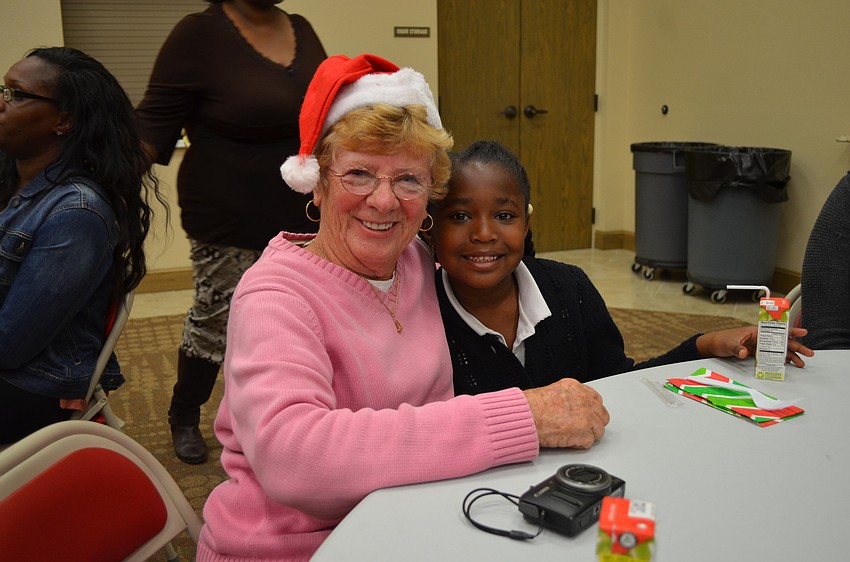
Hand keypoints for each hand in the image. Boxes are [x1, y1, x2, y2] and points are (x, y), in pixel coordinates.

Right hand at [522, 378, 609, 448]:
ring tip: (574, 436)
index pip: (595, 399)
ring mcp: (587, 417)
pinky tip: (569, 441)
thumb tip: (569, 406)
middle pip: (601, 415)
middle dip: (593, 422)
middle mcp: (584, 401)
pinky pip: (589, 442)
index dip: (591, 409)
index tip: (587, 415)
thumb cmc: (531, 406)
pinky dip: (580, 444)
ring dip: (588, 434)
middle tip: (582, 428)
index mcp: (576, 388)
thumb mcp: (552, 391)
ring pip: (598, 430)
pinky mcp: (584, 433)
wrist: (527, 416)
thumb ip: (567, 398)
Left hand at [695, 326, 813, 366]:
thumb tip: (745, 352)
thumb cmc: (720, 340)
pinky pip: (771, 355)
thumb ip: (737, 348)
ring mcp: (758, 345)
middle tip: (808, 353)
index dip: (790, 331)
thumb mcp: (728, 345)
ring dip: (790, 355)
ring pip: (778, 350)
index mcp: (754, 331)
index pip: (775, 330)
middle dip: (796, 346)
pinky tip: (788, 363)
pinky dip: (780, 359)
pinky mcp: (755, 352)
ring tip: (801, 363)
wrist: (712, 346)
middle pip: (781, 341)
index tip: (802, 332)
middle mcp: (758, 337)